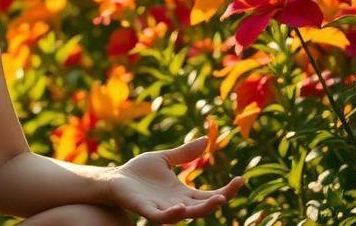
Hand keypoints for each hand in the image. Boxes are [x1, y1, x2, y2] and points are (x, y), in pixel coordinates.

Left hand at [106, 136, 244, 223]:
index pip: (210, 196)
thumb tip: (206, 139)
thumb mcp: (165, 159)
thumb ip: (185, 153)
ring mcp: (162, 208)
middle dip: (220, 199)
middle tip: (233, 188)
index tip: (240, 179)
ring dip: (203, 209)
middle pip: (204, 206)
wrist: (115, 177)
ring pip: (187, 214)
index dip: (226, 191)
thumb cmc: (138, 171)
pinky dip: (172, 215)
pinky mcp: (146, 209)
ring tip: (218, 199)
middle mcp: (177, 204)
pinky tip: (181, 207)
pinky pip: (161, 217)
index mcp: (183, 193)